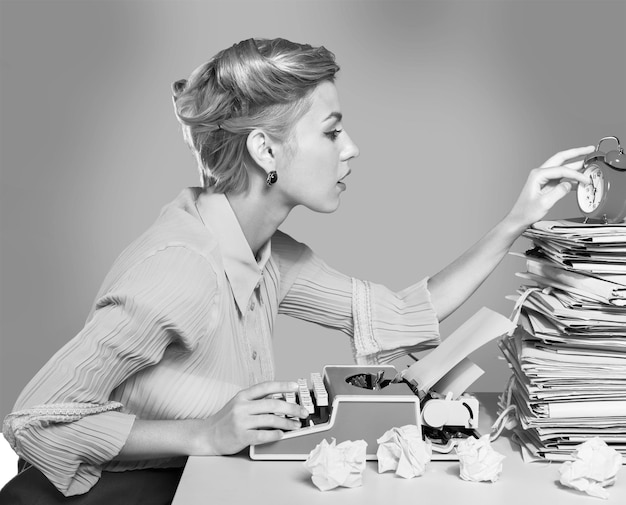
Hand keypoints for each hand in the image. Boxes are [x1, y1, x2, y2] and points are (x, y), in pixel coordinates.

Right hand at [194, 381, 308, 455]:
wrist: (207, 435)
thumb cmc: (226, 420)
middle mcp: (242, 406)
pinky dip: (274, 434)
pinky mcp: (240, 436)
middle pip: (272, 404)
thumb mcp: (238, 404)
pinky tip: (281, 434)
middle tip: (303, 411)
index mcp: (243, 396)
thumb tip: (280, 399)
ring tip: (296, 425)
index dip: (282, 385)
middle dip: (291, 407)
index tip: (295, 386)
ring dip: (287, 423)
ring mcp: (241, 421)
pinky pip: (262, 435)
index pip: (265, 387)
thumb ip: (256, 400)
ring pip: (270, 419)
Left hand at [506, 145, 595, 230]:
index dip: (576, 174)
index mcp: (538, 175)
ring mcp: (544, 178)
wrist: (519, 218)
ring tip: (589, 162)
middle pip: (561, 158)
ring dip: (576, 165)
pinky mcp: (547, 184)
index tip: (586, 179)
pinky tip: (581, 180)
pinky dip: (572, 178)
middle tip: (590, 149)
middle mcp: (540, 173)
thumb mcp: (544, 203)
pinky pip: (562, 177)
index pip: (561, 169)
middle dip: (576, 153)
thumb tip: (569, 184)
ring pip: (563, 167)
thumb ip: (558, 192)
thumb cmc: (527, 212)